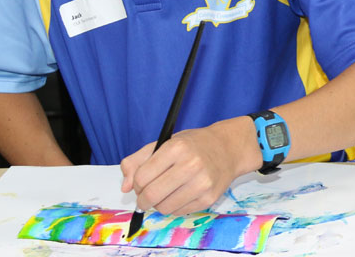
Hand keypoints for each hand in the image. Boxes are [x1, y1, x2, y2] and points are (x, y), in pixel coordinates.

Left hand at [120, 119, 253, 214]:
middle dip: (143, 199)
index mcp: (177, 148)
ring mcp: (202, 183)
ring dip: (159, 204)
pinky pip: (179, 212)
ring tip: (166, 193)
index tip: (141, 183)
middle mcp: (191, 164)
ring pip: (164, 207)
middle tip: (146, 196)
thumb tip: (126, 187)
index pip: (142, 177)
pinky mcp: (209, 198)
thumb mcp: (165, 143)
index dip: (137, 184)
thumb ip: (138, 161)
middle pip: (151, 195)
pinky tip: (181, 194)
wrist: (228, 149)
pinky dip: (174, 207)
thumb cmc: (193, 145)